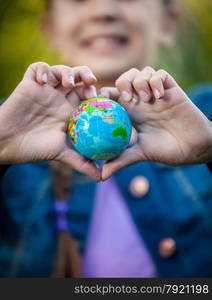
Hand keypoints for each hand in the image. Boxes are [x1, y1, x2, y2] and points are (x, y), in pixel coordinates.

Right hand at [0, 62, 100, 180]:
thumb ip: (82, 163)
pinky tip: (44, 81)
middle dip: (86, 76)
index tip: (103, 98)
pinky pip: (37, 68)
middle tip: (90, 83)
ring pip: (60, 71)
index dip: (97, 93)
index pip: (87, 95)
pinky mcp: (29, 85)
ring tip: (67, 82)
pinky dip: (43, 70)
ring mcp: (44, 90)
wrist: (7, 145)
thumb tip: (102, 178)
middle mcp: (59, 99)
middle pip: (77, 78)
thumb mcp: (62, 154)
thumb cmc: (34, 149)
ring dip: (66, 71)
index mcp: (69, 111)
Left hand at [100, 67, 211, 179]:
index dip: (103, 95)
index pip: (111, 95)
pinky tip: (159, 95)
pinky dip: (156, 80)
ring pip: (141, 72)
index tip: (103, 103)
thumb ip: (120, 160)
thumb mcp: (139, 154)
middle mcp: (141, 101)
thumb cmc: (165, 150)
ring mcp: (155, 94)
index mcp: (130, 113)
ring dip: (140, 81)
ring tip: (146, 98)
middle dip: (122, 83)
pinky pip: (161, 74)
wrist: (193, 147)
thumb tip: (101, 176)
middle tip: (126, 98)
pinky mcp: (171, 89)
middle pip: (124, 79)